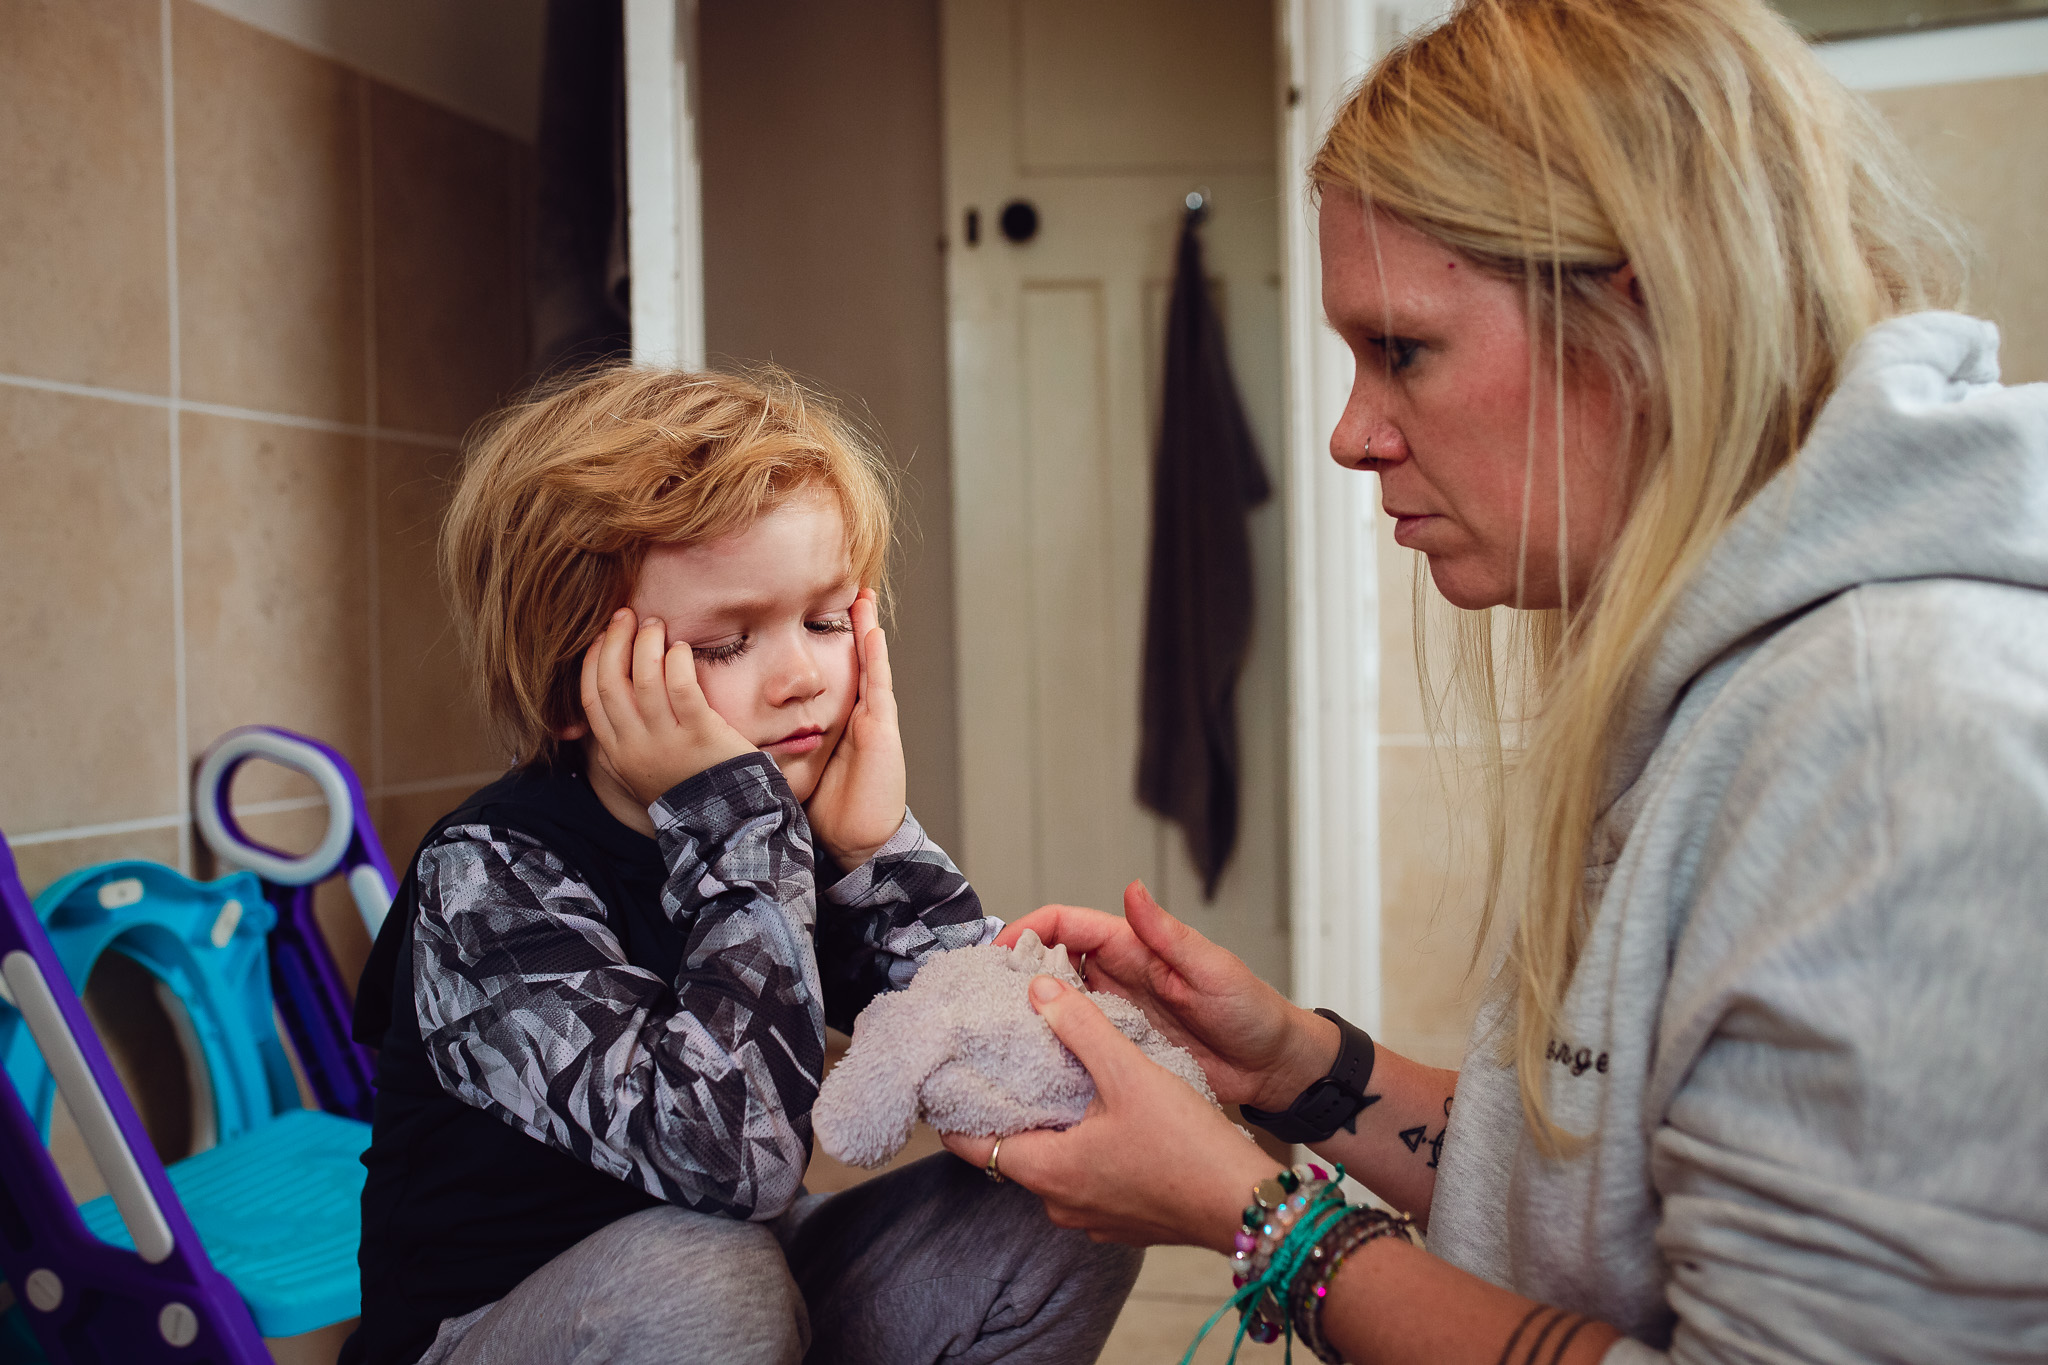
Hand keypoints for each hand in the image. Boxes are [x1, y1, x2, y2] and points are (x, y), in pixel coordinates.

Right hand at [580, 608, 753, 807]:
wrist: (727, 821)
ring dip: (646, 644)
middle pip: (610, 684)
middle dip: (613, 643)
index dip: (592, 662)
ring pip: (643, 681)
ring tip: (655, 624)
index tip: (600, 638)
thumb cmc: (689, 787)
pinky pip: (680, 689)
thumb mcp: (644, 772)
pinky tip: (681, 649)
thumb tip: (607, 702)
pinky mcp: (701, 735)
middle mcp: (636, 747)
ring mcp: (667, 742)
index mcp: (618, 754)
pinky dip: (676, 663)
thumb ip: (625, 741)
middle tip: (624, 616)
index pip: (591, 700)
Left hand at [804, 588, 905, 868]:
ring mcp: (873, 720)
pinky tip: (872, 632)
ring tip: (863, 598)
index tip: (809, 618)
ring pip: (870, 666)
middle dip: (852, 628)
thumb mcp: (798, 768)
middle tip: (847, 591)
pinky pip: (879, 686)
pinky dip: (877, 658)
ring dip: (868, 631)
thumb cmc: (829, 809)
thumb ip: (782, 747)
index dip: (821, 649)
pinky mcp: (883, 729)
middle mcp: (857, 716)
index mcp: (838, 724)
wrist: (857, 840)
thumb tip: (741, 734)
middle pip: (853, 663)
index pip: (830, 677)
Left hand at [941, 975, 1275, 1249]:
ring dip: (1051, 1128)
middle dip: (1009, 1110)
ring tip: (1056, 1080)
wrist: (1246, 1205)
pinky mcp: (1123, 1219)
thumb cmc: (1188, 1148)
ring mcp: (1092, 1218)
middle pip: (1012, 1152)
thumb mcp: (1129, 1073)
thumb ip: (1080, 1028)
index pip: (972, 1147)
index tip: (949, 1080)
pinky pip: (1085, 1180)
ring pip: (1052, 1165)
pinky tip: (1104, 1116)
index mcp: (1048, 1171)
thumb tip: (1039, 989)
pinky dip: (1083, 1148)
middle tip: (1007, 1065)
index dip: (956, 1112)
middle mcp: (1060, 1203)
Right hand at [999, 882, 1338, 1111]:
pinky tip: (1025, 1067)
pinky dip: (1048, 1048)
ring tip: (990, 1033)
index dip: (1029, 929)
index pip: (1069, 926)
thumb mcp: (1212, 970)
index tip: (998, 950)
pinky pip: (1074, 1044)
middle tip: (979, 997)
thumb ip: (1169, 935)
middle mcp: (1117, 977)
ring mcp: (1115, 1014)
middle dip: (1013, 972)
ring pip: (1056, 1005)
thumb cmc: (1251, 1011)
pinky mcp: (1119, 1050)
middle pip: (1050, 964)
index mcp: (1134, 948)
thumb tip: (1131, 890)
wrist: (1273, 1068)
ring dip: (1025, 1012)